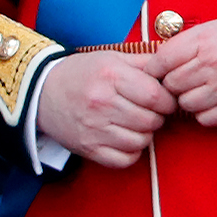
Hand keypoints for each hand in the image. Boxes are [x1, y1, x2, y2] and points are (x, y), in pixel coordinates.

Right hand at [36, 51, 176, 168]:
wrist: (43, 92)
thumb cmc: (81, 73)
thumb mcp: (111, 58)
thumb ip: (143, 62)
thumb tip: (173, 67)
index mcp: (110, 76)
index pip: (156, 96)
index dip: (167, 100)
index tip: (163, 99)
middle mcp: (102, 102)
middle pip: (151, 120)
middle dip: (156, 117)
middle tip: (147, 110)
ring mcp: (94, 128)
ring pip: (141, 141)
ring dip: (144, 134)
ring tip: (134, 123)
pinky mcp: (88, 148)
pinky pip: (125, 159)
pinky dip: (130, 151)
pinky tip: (124, 137)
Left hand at [147, 14, 216, 126]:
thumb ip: (190, 43)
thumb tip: (162, 59)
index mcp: (204, 41)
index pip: (161, 60)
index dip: (155, 68)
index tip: (156, 71)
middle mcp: (211, 66)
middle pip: (171, 85)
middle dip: (172, 84)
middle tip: (180, 81)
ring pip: (185, 104)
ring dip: (188, 99)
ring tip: (199, 90)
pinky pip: (204, 120)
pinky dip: (204, 114)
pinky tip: (213, 102)